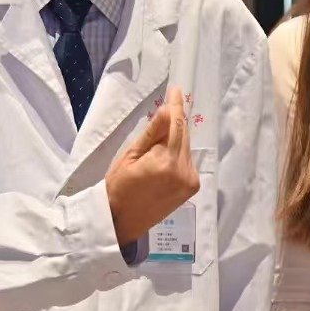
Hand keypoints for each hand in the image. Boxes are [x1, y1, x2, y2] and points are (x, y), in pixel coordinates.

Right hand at [105, 86, 199, 244]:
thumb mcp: (130, 155)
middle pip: (183, 135)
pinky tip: (161, 157)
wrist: (121, 221)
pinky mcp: (192, 187)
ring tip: (155, 144)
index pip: (176, 125)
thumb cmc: (118, 186)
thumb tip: (167, 110)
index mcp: (166, 162)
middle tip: (164, 110)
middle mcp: (184, 171)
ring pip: (185, 148)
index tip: (176, 89)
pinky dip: (177, 153)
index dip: (176, 105)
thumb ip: (152, 133)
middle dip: (174, 122)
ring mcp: (190, 181)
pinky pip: (186, 161)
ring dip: (175, 139)